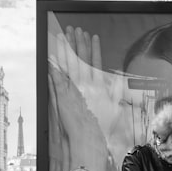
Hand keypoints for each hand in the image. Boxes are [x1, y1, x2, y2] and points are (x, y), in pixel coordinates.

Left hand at [47, 14, 133, 158]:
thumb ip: (117, 94)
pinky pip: (57, 77)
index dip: (94, 49)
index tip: (92, 37)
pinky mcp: (63, 96)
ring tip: (62, 35)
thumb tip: (121, 82)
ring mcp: (74, 90)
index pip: (96, 62)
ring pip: (69, 64)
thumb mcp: (115, 110)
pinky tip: (50, 55)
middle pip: (82, 59)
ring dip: (65, 49)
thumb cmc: (103, 129)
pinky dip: (53, 66)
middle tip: (75, 29)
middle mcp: (87, 85)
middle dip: (78, 43)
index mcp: (99, 87)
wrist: (90, 141)